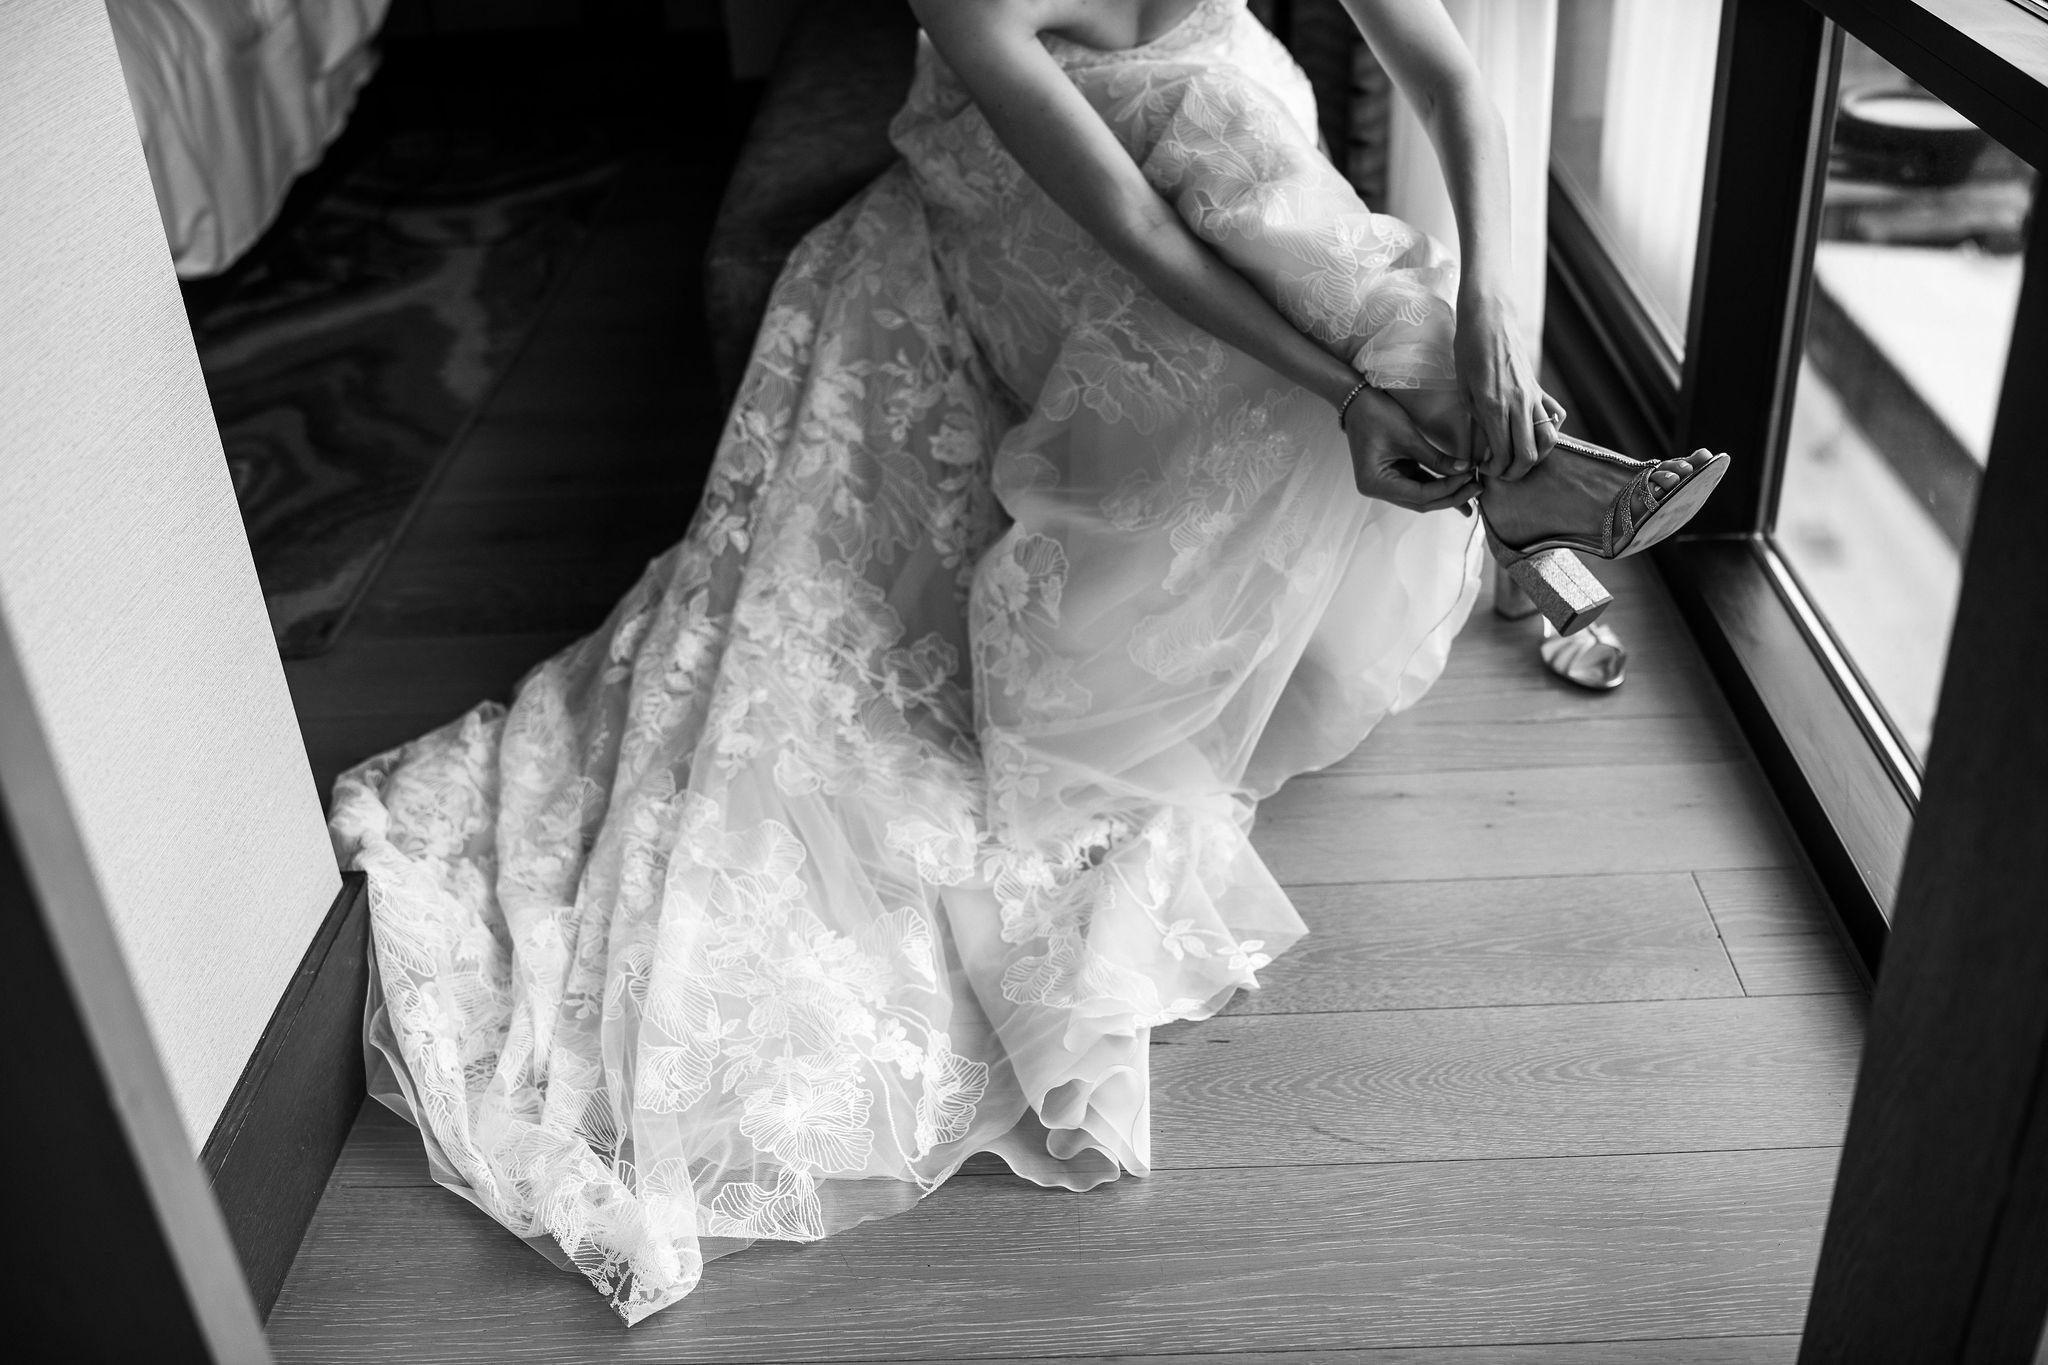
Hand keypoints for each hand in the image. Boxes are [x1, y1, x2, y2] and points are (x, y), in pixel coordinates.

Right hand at [1343, 385, 1480, 513]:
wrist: (1357, 402)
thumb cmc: (1376, 415)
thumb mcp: (1409, 436)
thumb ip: (1436, 458)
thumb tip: (1464, 470)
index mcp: (1376, 483)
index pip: (1419, 495)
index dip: (1447, 489)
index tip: (1469, 477)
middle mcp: (1378, 490)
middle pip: (1420, 502)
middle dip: (1450, 497)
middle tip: (1477, 489)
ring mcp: (1385, 484)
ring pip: (1421, 497)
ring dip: (1446, 494)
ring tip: (1472, 490)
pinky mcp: (1393, 476)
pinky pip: (1419, 485)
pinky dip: (1437, 484)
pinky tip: (1457, 484)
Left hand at [1453, 285, 1565, 480]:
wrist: (1489, 319)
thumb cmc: (1468, 353)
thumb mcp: (1463, 392)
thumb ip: (1474, 425)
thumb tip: (1477, 455)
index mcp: (1493, 407)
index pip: (1503, 454)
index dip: (1494, 471)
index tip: (1483, 470)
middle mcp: (1518, 404)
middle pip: (1529, 454)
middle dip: (1515, 472)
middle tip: (1501, 473)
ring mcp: (1533, 396)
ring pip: (1549, 440)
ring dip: (1536, 456)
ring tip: (1518, 458)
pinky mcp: (1540, 388)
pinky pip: (1555, 416)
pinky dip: (1549, 430)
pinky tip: (1532, 434)